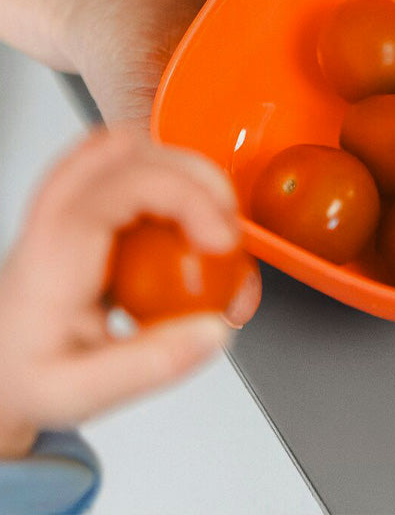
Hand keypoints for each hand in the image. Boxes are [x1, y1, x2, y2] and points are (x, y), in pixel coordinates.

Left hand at [0, 130, 237, 458]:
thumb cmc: (24, 374)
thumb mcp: (78, 393)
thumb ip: (149, 366)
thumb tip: (214, 329)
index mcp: (56, 250)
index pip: (126, 185)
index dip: (189, 198)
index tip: (222, 242)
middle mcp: (57, 213)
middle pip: (132, 150)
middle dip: (198, 178)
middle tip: (225, 231)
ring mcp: (67, 200)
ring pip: (130, 145)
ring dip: (184, 172)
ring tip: (210, 221)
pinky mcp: (83, 201)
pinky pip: (128, 163)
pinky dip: (169, 176)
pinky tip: (186, 217)